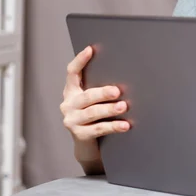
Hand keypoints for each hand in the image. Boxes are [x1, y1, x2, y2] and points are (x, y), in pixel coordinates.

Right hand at [60, 46, 129, 164]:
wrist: (89, 145)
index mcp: (72, 91)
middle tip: (118, 91)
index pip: (72, 73)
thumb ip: (101, 88)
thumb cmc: (96, 116)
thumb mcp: (95, 100)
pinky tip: (125, 125)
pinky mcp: (79, 135)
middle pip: (86, 96)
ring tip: (124, 106)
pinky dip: (113, 126)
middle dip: (103, 93)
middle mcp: (68, 104)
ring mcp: (72, 120)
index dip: (80, 61)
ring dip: (110, 109)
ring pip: (92, 113)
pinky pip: (98, 129)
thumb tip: (127, 72)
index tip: (90, 49)